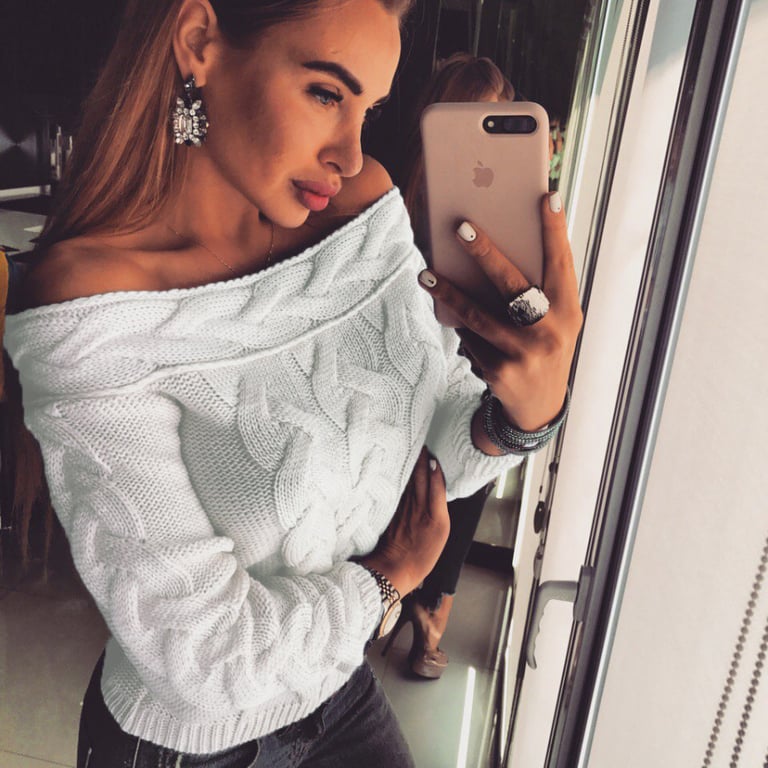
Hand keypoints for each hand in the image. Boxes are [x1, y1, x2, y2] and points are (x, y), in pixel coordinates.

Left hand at [360, 448, 448, 596]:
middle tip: (423, 442)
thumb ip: (439, 505)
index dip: (434, 465)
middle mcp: (418, 505)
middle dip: (421, 458)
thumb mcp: (441, 532)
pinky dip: (403, 477)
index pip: (435, 481)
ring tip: (414, 449)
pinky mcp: (394, 510)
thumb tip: (438, 485)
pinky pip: (401, 488)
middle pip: (420, 476)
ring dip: (412, 464)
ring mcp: (404, 506)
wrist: (395, 567)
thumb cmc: (422, 554)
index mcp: (434, 512)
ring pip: (409, 480)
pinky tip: (402, 469)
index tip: (434, 450)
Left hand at [418, 192, 582, 430]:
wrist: (540, 407)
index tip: (548, 196)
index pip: (562, 264)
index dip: (555, 230)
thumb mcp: (557, 321)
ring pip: (478, 315)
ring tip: (426, 274)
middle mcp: (549, 331)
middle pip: (513, 285)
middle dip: (485, 253)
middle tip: (461, 227)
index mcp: (569, 311)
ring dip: (448, 292)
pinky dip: (458, 325)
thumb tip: (496, 252)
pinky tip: (445, 313)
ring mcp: (523, 354)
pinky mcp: (499, 371)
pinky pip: (470, 339)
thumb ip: (541, 291)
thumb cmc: (545, 347)